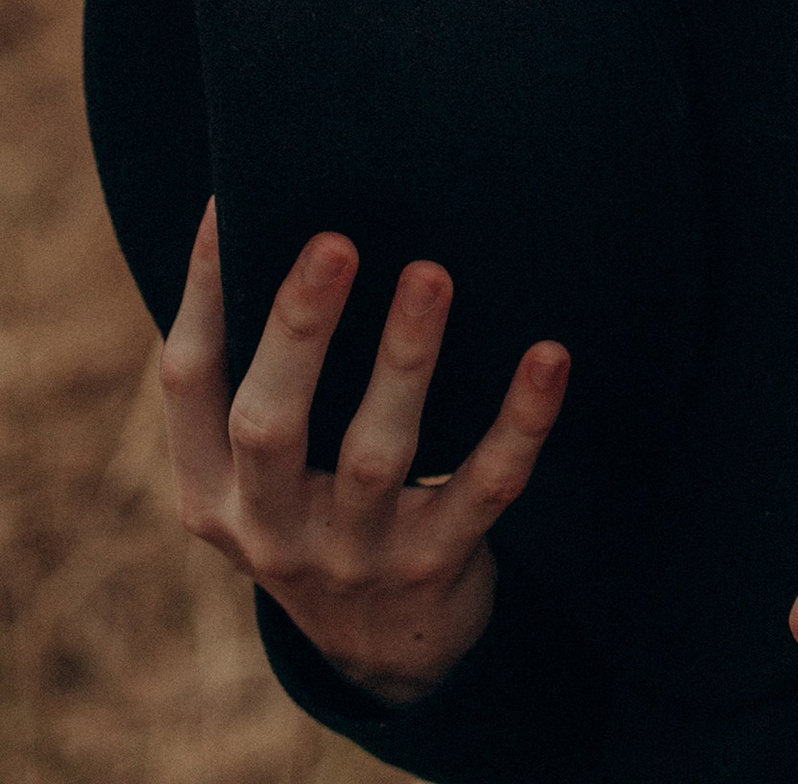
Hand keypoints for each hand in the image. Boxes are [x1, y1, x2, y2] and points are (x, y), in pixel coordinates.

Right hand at [160, 197, 569, 707]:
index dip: (202, 291)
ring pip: (375, 455)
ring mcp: (354, 555)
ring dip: (405, 361)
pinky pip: (486, 487)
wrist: (386, 655)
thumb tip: (279, 215)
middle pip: (268, 424)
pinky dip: (521, 423)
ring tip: (432, 275)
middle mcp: (270, 528)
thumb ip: (262, 376)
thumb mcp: (262, 471)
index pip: (189, 382)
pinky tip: (550, 357)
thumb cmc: (319, 508)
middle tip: (334, 240)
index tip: (227, 200)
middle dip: (300, 330)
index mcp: (211, 489)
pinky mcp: (436, 565)